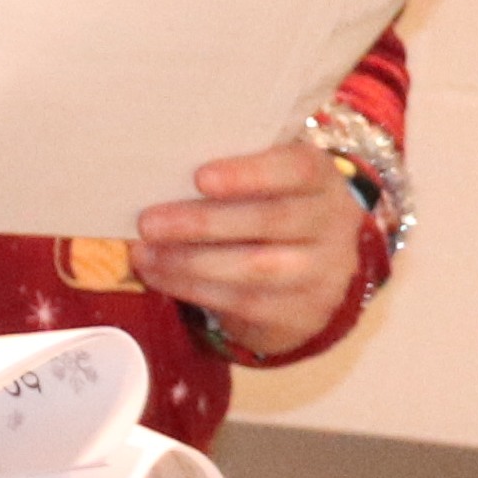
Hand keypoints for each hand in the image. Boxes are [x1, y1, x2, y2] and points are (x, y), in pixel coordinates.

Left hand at [136, 134, 364, 358]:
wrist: (305, 270)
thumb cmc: (264, 204)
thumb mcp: (259, 178)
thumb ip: (227, 166)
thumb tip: (156, 165)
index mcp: (322, 178)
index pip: (298, 169)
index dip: (250, 173)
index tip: (200, 177)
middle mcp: (333, 224)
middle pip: (272, 220)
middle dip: (203, 222)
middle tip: (147, 222)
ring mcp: (324, 273)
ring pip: (257, 267)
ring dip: (190, 261)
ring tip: (143, 252)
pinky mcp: (304, 312)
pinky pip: (245, 302)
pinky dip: (193, 288)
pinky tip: (157, 274)